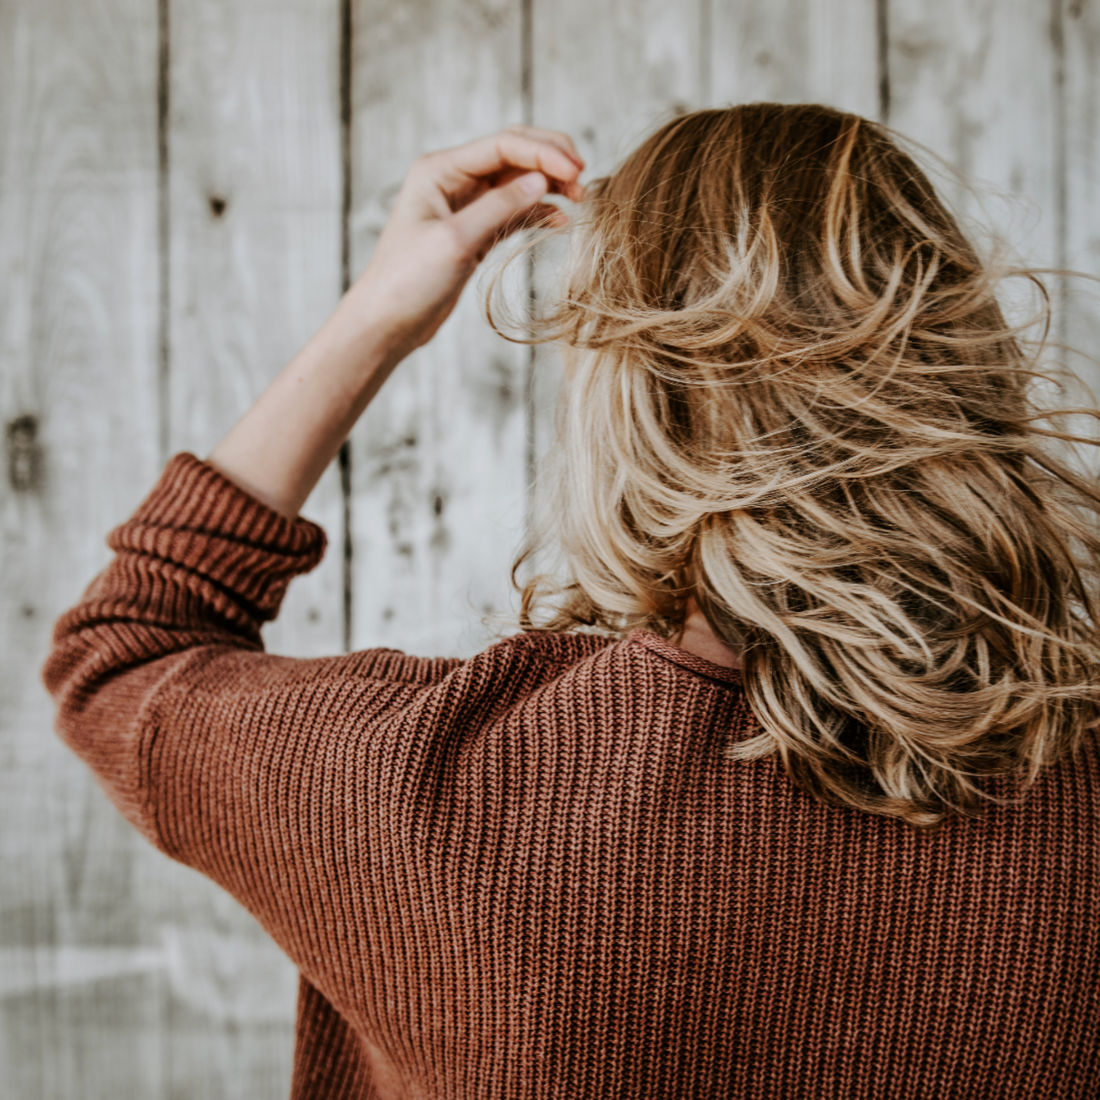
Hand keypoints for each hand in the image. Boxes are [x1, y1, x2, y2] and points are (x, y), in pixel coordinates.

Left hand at [207, 126, 583, 517]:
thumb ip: (499, 207)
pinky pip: (512, 212)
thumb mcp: (456, 241)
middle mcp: (452, 180)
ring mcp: (464, 206)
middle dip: (550, 161)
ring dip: (548, 187)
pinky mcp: (473, 233)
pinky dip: (537, 212)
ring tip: (579, 201)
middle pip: (512, 154)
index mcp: (439, 170)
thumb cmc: (408, 281)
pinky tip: (559, 222)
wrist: (386, 323)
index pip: (502, 145)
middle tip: (584, 178)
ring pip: (516, 183)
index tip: (576, 171)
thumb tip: (541, 182)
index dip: (543, 153)